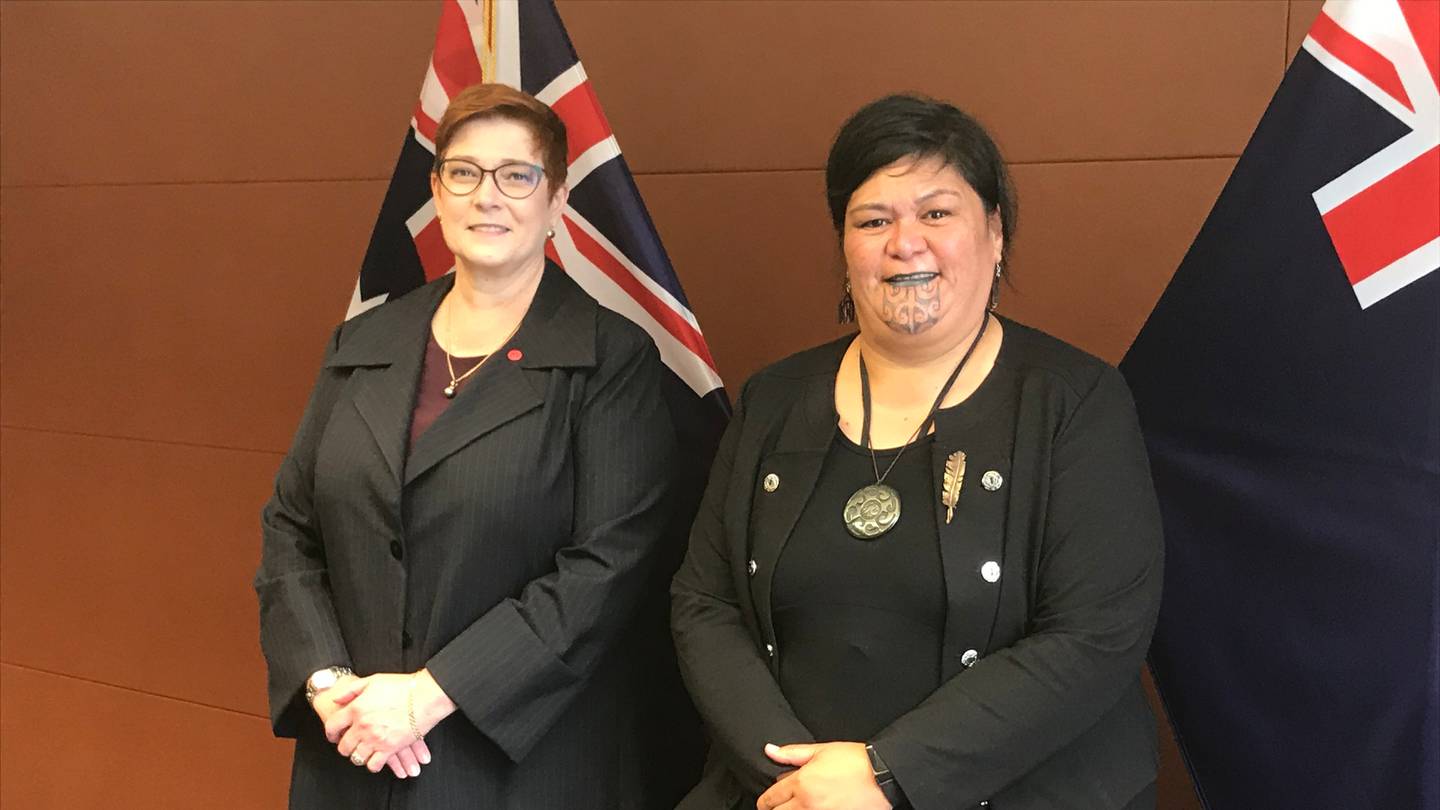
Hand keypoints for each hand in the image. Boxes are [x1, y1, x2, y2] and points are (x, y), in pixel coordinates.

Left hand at [312, 675, 432, 778]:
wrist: (425, 696)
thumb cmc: (402, 686)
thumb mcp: (373, 681)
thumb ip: (350, 691)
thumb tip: (336, 701)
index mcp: (356, 709)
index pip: (332, 726)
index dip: (331, 732)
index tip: (334, 735)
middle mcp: (362, 727)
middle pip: (343, 746)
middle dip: (344, 746)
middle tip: (349, 744)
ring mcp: (375, 739)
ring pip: (356, 758)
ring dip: (358, 755)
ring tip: (363, 751)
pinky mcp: (390, 749)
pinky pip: (373, 765)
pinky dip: (372, 764)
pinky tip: (375, 758)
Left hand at [756, 742, 890, 809]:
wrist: (884, 777)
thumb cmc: (856, 761)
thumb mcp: (822, 750)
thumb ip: (792, 753)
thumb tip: (770, 750)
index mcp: (801, 784)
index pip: (770, 799)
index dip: (766, 800)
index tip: (768, 801)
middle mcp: (807, 804)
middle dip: (777, 809)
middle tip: (783, 804)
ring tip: (802, 804)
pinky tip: (816, 808)